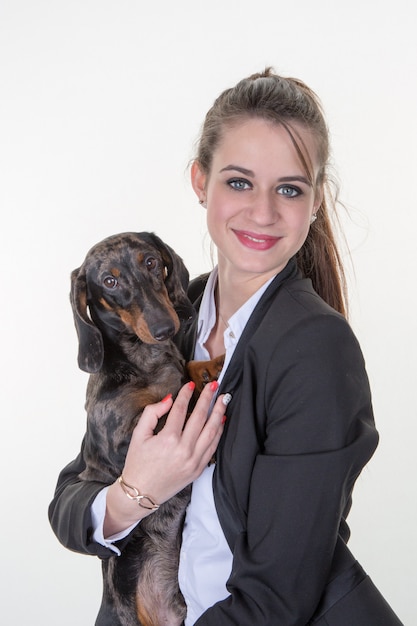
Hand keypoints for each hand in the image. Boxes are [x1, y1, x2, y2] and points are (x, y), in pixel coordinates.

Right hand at [104, 381, 225, 535]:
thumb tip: (169, 399)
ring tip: (223, 399)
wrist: (141, 493)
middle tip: (214, 385)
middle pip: (200, 417)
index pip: (180, 410)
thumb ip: (152, 413)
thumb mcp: (138, 435)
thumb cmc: (138, 463)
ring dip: (219, 413)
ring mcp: (194, 460)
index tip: (191, 384)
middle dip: (208, 398)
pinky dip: (218, 432)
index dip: (186, 395)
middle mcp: (184, 449)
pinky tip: (221, 420)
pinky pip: (213, 446)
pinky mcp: (198, 469)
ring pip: (211, 431)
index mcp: (167, 439)